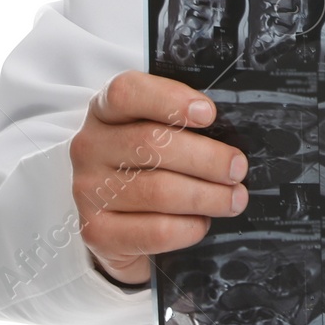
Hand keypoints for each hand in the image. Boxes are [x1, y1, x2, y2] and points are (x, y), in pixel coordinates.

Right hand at [69, 72, 248, 285]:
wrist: (119, 224)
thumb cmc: (149, 165)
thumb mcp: (158, 133)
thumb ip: (182, 124)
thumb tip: (232, 132)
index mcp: (104, 110)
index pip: (127, 92)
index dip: (170, 100)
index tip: (209, 114)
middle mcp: (89, 146)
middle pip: (152, 144)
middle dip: (207, 158)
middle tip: (237, 168)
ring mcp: (87, 190)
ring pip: (159, 190)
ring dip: (207, 196)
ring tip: (235, 198)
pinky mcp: (97, 232)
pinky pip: (155, 230)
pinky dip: (189, 227)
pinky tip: (203, 222)